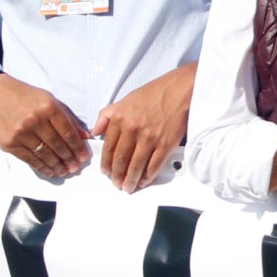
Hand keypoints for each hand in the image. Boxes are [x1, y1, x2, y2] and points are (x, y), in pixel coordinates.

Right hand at [0, 72, 89, 178]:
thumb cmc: (26, 96)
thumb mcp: (50, 100)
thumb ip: (68, 118)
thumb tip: (85, 136)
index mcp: (48, 108)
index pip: (68, 133)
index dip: (78, 148)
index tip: (84, 157)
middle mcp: (35, 121)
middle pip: (57, 145)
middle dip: (69, 159)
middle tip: (75, 168)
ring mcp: (21, 133)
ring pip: (44, 154)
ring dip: (57, 165)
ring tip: (64, 171)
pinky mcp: (9, 143)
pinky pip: (29, 159)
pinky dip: (41, 167)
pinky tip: (50, 171)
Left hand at [92, 63, 196, 192]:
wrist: (180, 89)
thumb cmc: (156, 93)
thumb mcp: (126, 99)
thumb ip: (107, 114)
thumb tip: (96, 130)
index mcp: (120, 119)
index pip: (108, 148)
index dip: (106, 164)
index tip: (106, 172)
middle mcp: (132, 130)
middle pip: (120, 160)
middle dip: (117, 175)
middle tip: (116, 183)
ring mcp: (149, 138)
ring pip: (135, 166)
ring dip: (130, 180)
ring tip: (128, 187)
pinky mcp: (165, 144)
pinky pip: (153, 166)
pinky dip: (147, 176)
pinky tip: (144, 181)